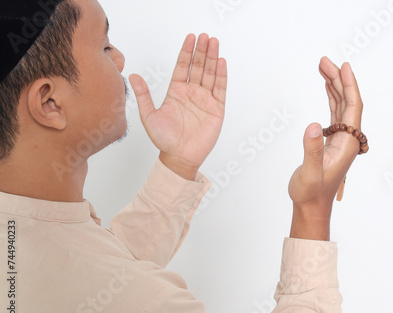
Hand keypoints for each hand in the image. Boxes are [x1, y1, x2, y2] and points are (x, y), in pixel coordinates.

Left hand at [129, 34, 227, 179]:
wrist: (179, 157)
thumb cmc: (164, 139)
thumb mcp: (149, 115)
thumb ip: (143, 95)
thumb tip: (132, 76)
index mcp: (176, 92)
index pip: (182, 66)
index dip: (186, 52)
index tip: (190, 38)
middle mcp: (191, 93)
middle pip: (198, 67)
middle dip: (202, 51)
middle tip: (206, 36)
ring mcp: (205, 100)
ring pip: (210, 74)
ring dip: (213, 58)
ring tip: (215, 43)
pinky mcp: (216, 109)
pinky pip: (220, 89)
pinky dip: (221, 76)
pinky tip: (221, 63)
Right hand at [289, 58, 363, 239]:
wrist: (311, 206)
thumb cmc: (311, 193)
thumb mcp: (310, 173)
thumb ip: (311, 150)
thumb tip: (313, 125)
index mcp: (347, 144)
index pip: (352, 108)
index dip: (349, 85)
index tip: (343, 66)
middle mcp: (347, 139)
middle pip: (347, 102)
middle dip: (338, 80)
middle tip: (325, 61)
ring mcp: (340, 139)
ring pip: (341, 106)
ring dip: (333, 87)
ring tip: (323, 68)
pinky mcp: (331, 141)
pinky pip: (334, 114)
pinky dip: (330, 99)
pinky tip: (326, 89)